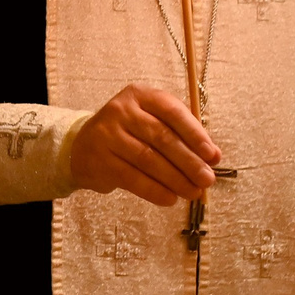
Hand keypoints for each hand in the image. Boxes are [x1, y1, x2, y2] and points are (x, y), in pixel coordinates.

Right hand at [69, 83, 220, 206]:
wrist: (82, 147)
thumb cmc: (128, 134)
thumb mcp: (151, 121)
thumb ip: (181, 134)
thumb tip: (213, 157)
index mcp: (140, 95)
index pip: (172, 112)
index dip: (195, 134)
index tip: (212, 155)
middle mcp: (121, 110)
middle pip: (162, 137)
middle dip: (189, 161)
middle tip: (207, 179)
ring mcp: (108, 135)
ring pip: (149, 159)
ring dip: (175, 179)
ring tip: (193, 192)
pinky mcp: (100, 160)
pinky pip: (133, 178)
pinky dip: (155, 190)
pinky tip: (171, 199)